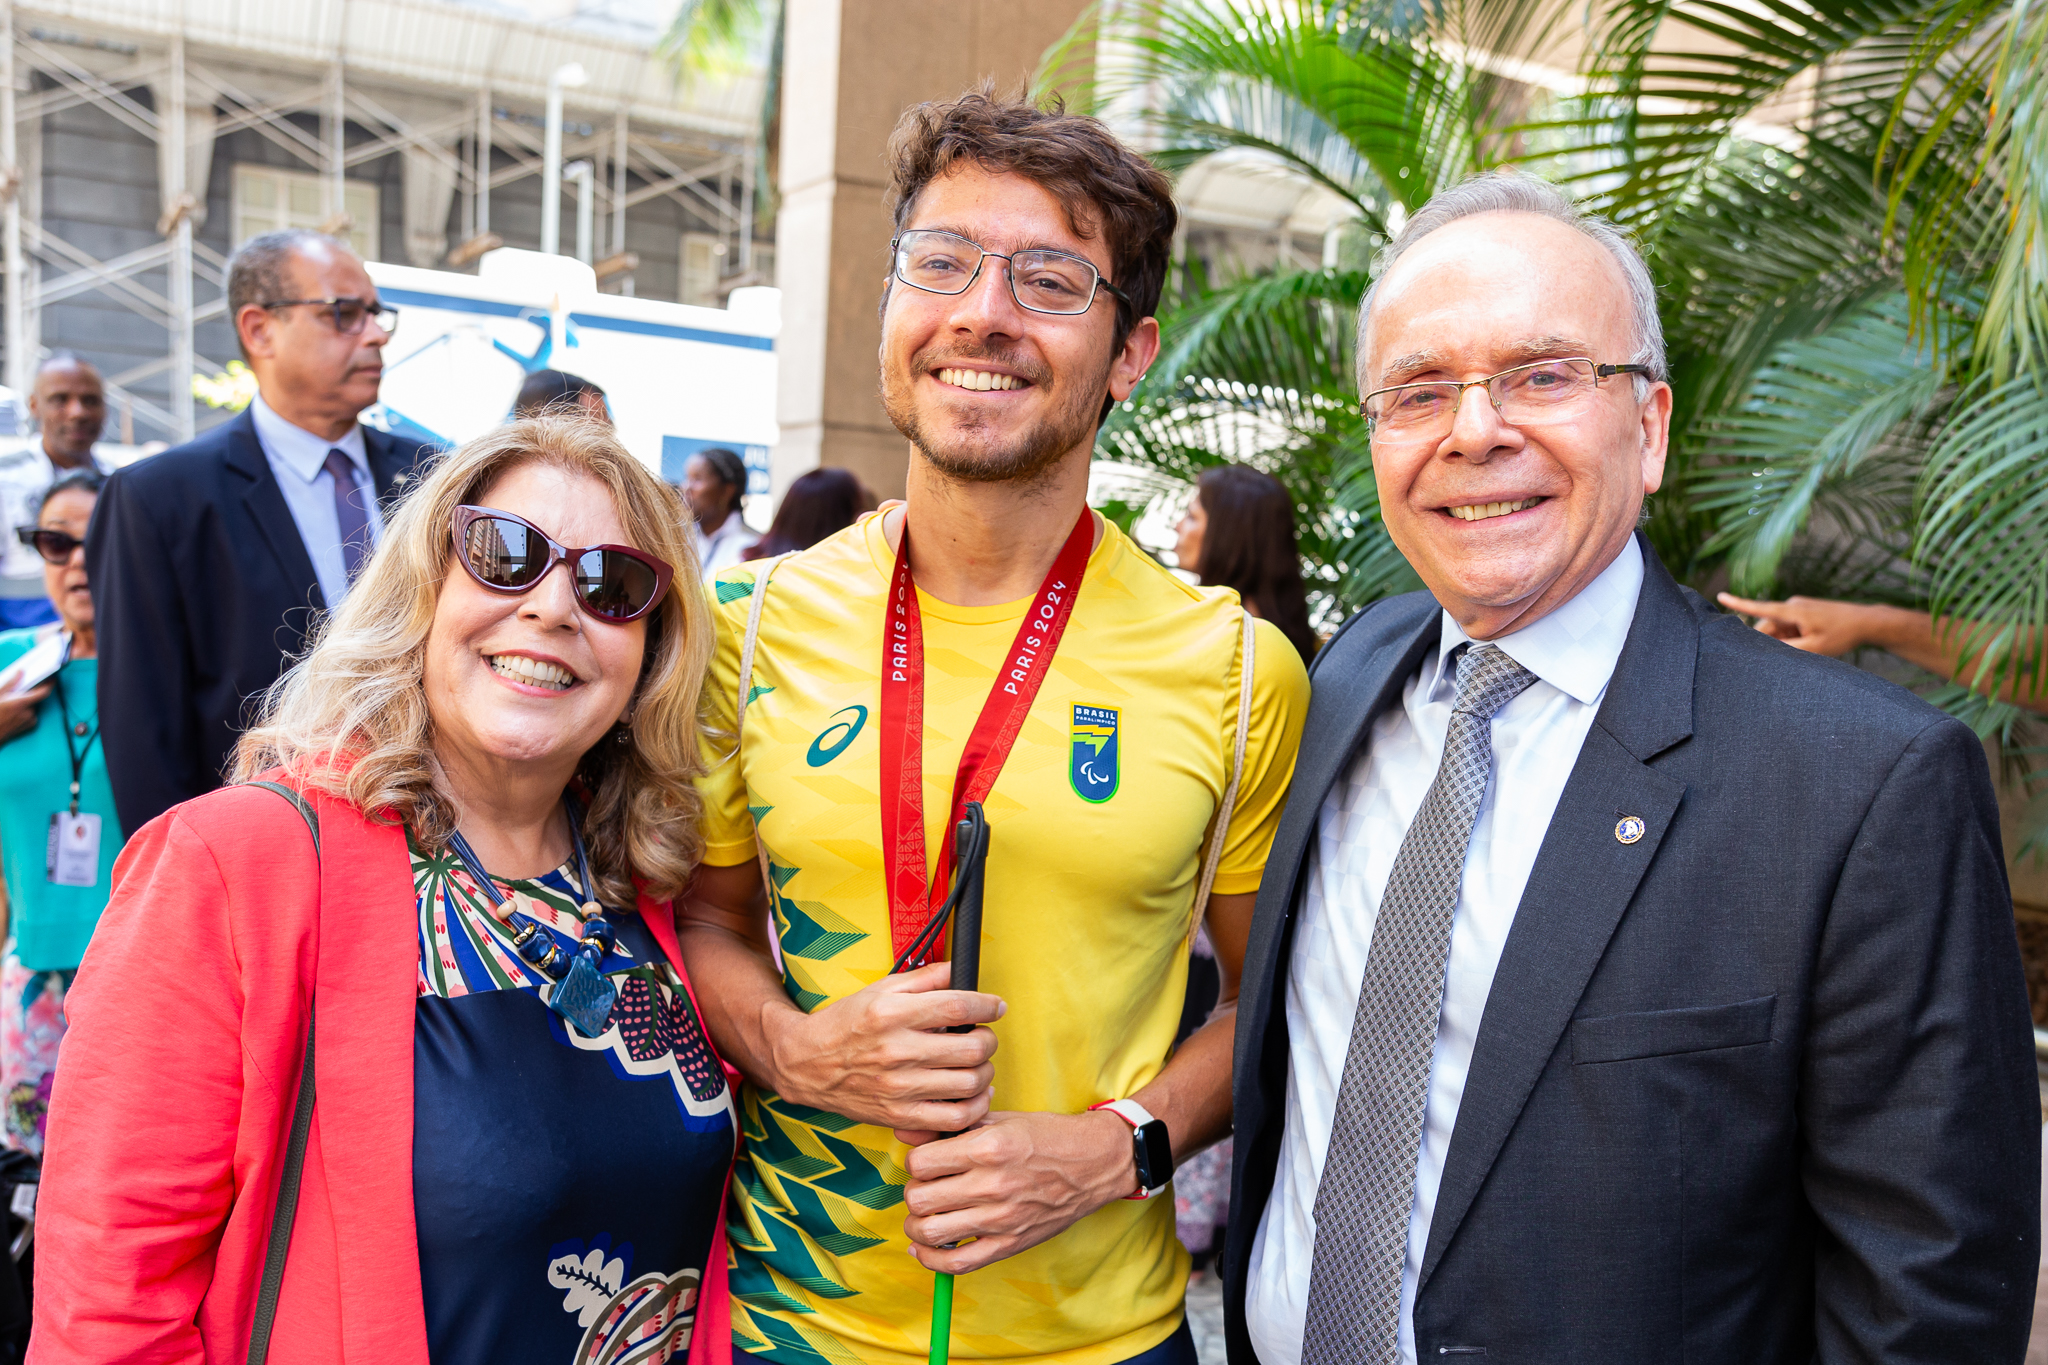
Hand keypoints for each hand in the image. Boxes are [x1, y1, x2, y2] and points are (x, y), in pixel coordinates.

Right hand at [0, 683, 50, 743]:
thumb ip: (11, 683)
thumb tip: (21, 672)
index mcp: (21, 703)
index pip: (43, 693)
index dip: (49, 685)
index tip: (52, 678)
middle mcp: (28, 713)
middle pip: (36, 699)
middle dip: (30, 694)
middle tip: (19, 693)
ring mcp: (30, 720)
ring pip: (33, 707)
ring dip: (27, 703)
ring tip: (12, 705)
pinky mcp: (30, 726)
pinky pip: (32, 714)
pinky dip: (27, 711)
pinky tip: (15, 713)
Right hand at [764, 961, 1001, 1131]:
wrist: (805, 1064)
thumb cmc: (844, 1023)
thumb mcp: (879, 989)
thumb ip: (923, 978)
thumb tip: (958, 970)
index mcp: (893, 1015)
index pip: (957, 1008)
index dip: (987, 1006)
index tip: (996, 1007)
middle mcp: (897, 1051)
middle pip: (971, 1049)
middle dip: (989, 1040)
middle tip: (984, 1037)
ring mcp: (898, 1088)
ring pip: (969, 1084)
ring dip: (986, 1073)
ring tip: (979, 1065)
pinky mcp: (898, 1115)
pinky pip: (952, 1119)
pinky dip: (974, 1108)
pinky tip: (972, 1095)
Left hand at [896, 1108, 1136, 1273]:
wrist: (1095, 1162)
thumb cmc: (1047, 1136)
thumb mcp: (1000, 1118)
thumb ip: (951, 1126)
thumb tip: (903, 1132)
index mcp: (988, 1147)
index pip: (920, 1162)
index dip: (915, 1160)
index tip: (926, 1161)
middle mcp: (992, 1184)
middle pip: (918, 1198)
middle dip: (914, 1192)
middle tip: (926, 1187)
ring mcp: (1001, 1219)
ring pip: (930, 1232)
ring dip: (918, 1225)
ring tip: (926, 1215)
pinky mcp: (1010, 1244)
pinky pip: (957, 1264)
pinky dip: (932, 1260)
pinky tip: (927, 1248)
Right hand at [1716, 593, 1897, 657]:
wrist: (1867, 621)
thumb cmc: (1841, 635)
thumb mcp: (1814, 648)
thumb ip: (1787, 649)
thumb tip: (1767, 649)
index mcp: (1793, 611)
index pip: (1759, 608)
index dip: (1738, 604)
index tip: (1719, 596)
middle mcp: (1793, 604)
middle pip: (1768, 626)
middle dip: (1771, 642)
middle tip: (1790, 654)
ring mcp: (1799, 607)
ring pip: (1779, 628)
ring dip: (1785, 640)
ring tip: (1807, 648)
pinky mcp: (1805, 611)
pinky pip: (1789, 625)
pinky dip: (1792, 636)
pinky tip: (1809, 643)